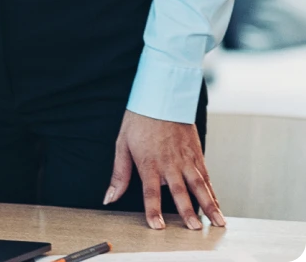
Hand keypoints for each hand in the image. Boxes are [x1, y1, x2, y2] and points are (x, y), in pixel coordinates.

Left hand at [104, 109, 224, 229]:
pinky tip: (218, 206)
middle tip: (195, 229)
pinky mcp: (197, 155)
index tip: (157, 226)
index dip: (153, 209)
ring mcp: (186, 159)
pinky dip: (213, 193)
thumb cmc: (138, 121)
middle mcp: (169, 163)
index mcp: (149, 162)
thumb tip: (109, 198)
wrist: (160, 98)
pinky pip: (207, 177)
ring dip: (209, 205)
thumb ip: (119, 174)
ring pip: (200, 185)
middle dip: (187, 211)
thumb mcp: (122, 144)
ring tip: (218, 222)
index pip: (150, 190)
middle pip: (179, 191)